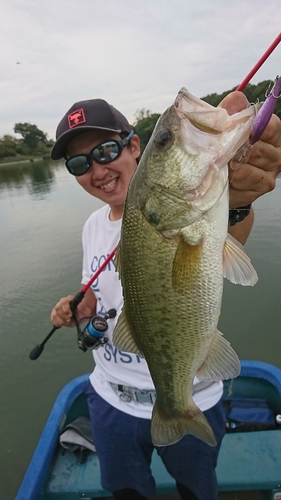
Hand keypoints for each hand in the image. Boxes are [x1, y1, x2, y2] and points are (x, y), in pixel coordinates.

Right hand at [50, 288, 96, 326]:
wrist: (81, 315)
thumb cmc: (83, 311)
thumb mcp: (85, 308)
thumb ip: (83, 307)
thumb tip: (80, 306)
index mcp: (68, 299)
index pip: (63, 302)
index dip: (66, 309)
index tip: (70, 315)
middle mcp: (61, 303)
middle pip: (57, 308)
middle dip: (63, 316)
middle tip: (68, 320)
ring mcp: (57, 309)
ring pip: (54, 315)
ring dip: (60, 321)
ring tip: (66, 322)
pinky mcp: (55, 315)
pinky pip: (52, 319)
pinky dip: (57, 323)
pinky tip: (62, 324)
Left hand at [219, 91, 280, 207]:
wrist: (221, 179)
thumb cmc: (225, 147)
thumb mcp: (226, 125)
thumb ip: (232, 111)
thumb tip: (237, 98)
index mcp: (273, 134)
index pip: (269, 126)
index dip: (249, 127)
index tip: (234, 129)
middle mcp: (276, 155)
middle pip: (255, 149)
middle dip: (233, 148)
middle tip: (217, 149)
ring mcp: (268, 175)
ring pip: (245, 168)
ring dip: (227, 166)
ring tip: (217, 163)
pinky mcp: (257, 191)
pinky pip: (239, 184)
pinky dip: (227, 181)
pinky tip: (222, 178)